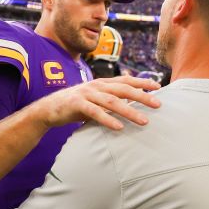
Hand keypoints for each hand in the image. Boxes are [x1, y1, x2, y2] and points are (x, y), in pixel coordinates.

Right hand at [31, 76, 161, 130]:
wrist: (49, 109)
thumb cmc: (76, 106)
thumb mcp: (95, 100)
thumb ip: (110, 100)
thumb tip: (131, 104)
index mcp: (102, 83)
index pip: (126, 80)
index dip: (142, 82)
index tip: (158, 86)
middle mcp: (96, 86)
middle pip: (123, 89)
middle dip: (142, 96)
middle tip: (158, 104)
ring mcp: (86, 94)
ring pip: (112, 102)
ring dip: (129, 111)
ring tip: (144, 121)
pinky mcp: (77, 104)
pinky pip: (95, 113)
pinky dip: (108, 120)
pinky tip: (119, 127)